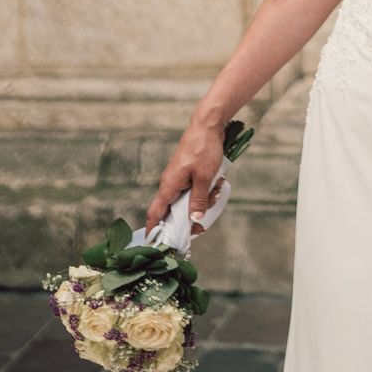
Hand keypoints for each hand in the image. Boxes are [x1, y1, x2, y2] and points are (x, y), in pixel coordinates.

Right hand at [145, 118, 225, 238]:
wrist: (207, 125)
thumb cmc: (203, 149)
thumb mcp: (204, 177)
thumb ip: (198, 200)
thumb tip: (194, 219)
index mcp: (168, 186)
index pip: (155, 213)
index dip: (153, 230)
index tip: (154, 245)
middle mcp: (170, 184)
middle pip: (174, 211)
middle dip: (190, 215)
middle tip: (205, 216)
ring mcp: (178, 179)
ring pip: (187, 200)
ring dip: (202, 199)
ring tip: (217, 187)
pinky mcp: (187, 174)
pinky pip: (193, 190)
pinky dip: (204, 190)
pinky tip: (217, 182)